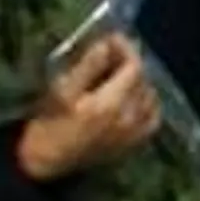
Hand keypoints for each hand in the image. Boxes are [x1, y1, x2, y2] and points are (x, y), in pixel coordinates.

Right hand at [14, 33, 160, 180]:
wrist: (46, 163)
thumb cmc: (48, 125)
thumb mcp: (62, 91)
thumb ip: (88, 66)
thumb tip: (107, 44)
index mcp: (110, 105)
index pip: (134, 68)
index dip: (127, 49)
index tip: (114, 37)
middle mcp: (129, 119)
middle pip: (144, 81)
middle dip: (131, 63)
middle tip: (113, 53)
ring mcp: (135, 134)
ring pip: (151, 98)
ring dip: (140, 81)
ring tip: (122, 74)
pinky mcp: (134, 145)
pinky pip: (152, 119)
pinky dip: (148, 104)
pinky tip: (134, 98)